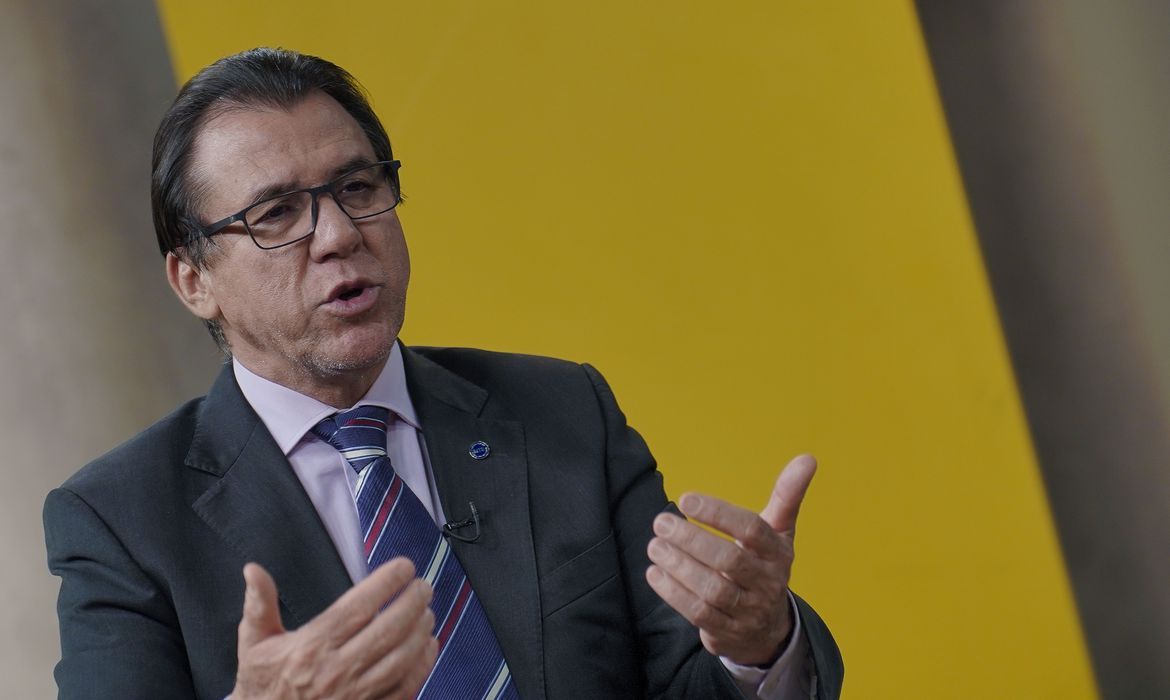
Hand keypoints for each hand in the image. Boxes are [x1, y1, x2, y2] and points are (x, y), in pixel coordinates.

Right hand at [232, 557, 438, 698]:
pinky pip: (404, 688)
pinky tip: (428, 646)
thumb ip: (259, 604)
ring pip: (402, 659)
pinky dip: (422, 665)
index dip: (386, 583)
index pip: (359, 607)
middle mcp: (336, 671)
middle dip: (413, 603)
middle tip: (424, 586)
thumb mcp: (254, 643)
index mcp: (311, 647)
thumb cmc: (263, 685)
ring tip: (428, 612)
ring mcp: (355, 696)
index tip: (404, 567)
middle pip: (388, 630)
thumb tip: (253, 570)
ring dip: (421, 632)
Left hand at [645, 454, 816, 666]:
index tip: (686, 499)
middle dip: (692, 540)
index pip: (752, 530)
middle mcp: (767, 583)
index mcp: (778, 553)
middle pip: (729, 561)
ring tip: (655, 545)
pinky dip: (674, 593)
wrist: (768, 628)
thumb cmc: (765, 566)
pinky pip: (699, 613)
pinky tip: (655, 573)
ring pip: (712, 590)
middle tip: (661, 522)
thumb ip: (787, 495)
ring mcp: (749, 611)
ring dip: (679, 566)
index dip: (719, 514)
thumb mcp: (779, 532)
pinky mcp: (727, 632)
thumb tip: (808, 458)